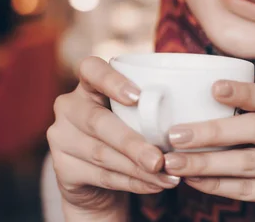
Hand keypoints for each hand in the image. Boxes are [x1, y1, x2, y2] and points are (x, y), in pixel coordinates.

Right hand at [46, 57, 179, 220]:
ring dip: (138, 168)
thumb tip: (194, 108)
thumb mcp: (133, 115)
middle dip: (132, 142)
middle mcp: (69, 107)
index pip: (90, 69)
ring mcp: (61, 137)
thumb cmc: (127, 132)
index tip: (138, 97)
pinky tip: (154, 185)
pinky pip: (101, 176)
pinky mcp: (62, 168)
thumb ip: (150, 107)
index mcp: (88, 85)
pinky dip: (132, 182)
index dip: (112, 80)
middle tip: (160, 159)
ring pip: (101, 153)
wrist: (98, 179)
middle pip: (97, 121)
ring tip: (167, 176)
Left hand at [163, 81, 254, 221]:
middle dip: (212, 131)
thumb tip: (194, 108)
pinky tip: (193, 181)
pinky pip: (249, 189)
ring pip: (246, 162)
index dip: (242, 91)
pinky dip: (217, 185)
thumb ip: (253, 121)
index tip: (213, 87)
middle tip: (175, 134)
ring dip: (205, 162)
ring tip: (173, 162)